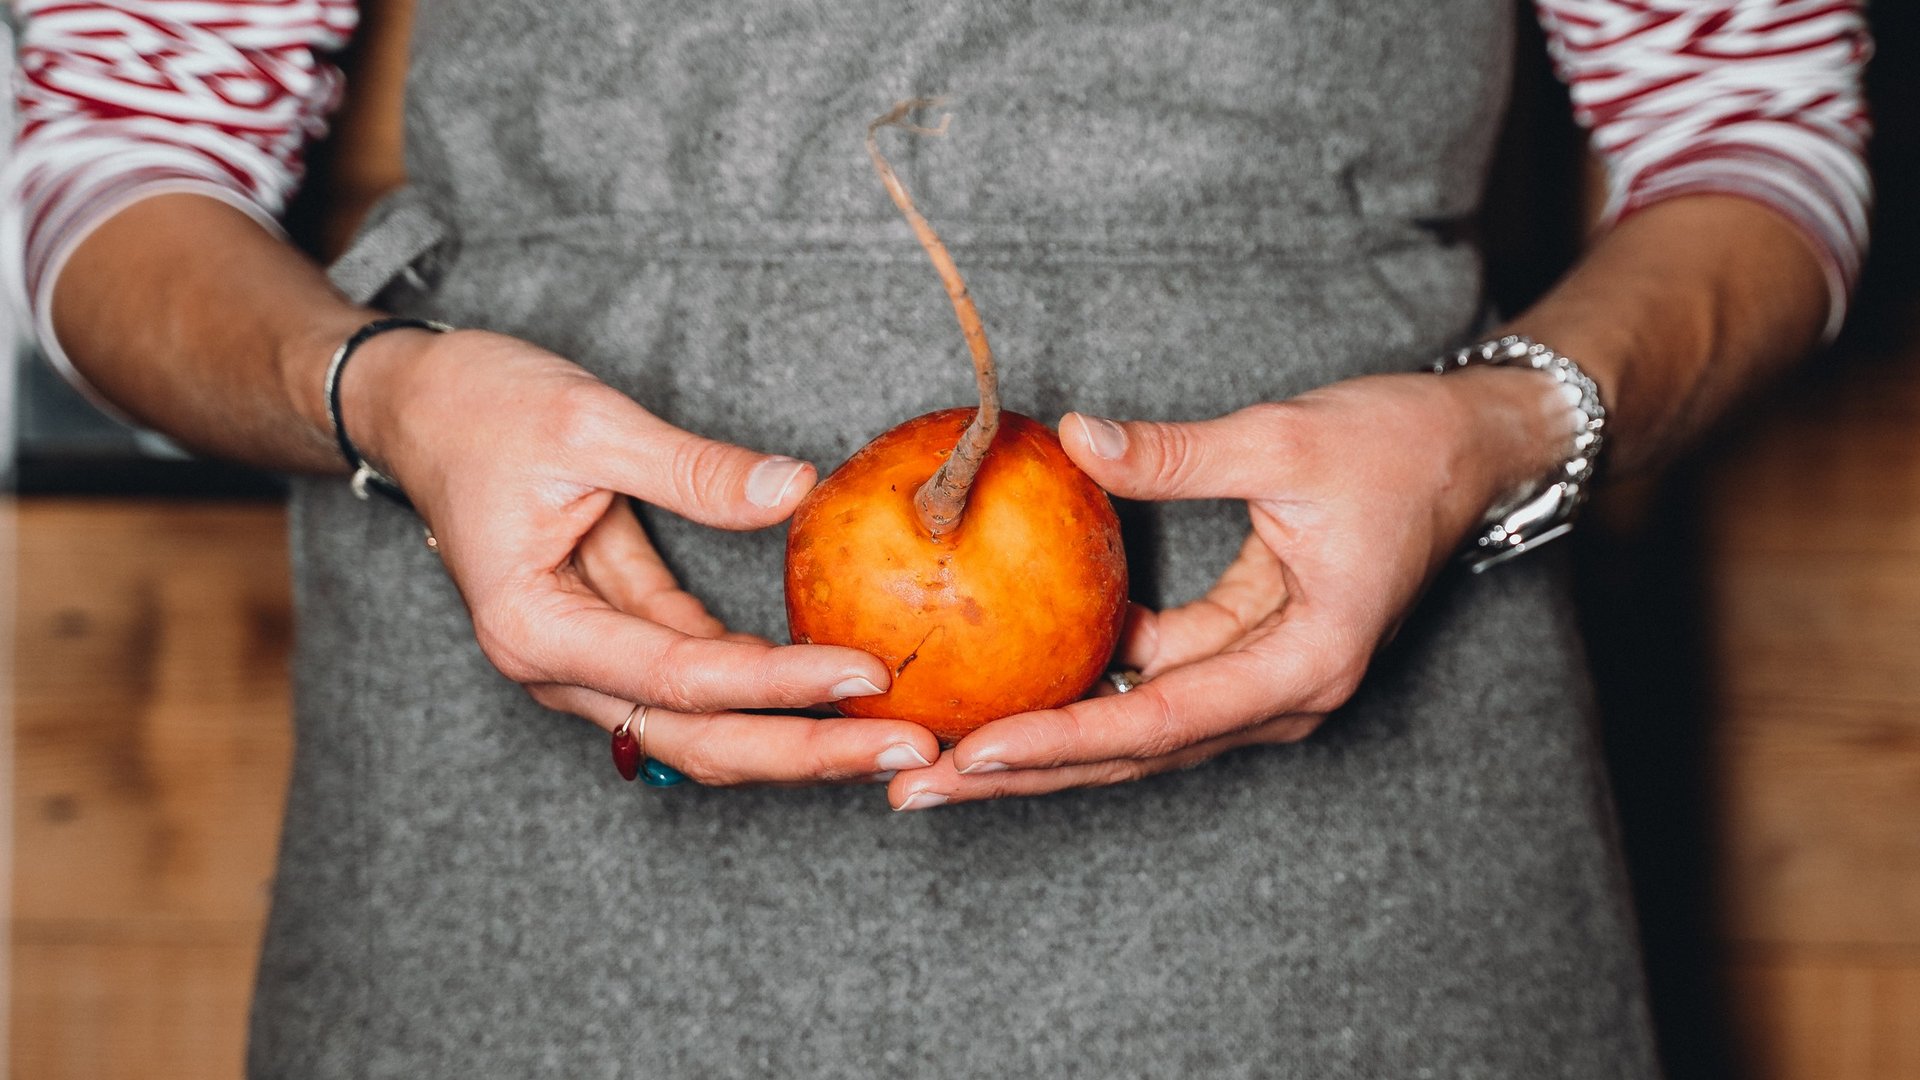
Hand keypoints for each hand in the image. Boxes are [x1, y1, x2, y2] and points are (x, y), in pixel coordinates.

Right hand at [343, 328, 940, 783]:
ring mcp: (588, 658)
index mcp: (532, 627)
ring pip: (703, 724)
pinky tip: (838, 688)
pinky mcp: (617, 634)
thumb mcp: (588, 423)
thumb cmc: (480, 409)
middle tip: (910, 749)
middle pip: (697, 738)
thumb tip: (795, 489)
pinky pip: (702, 679)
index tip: (867, 674)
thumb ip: (693, 469)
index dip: (780, 683)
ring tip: (891, 733)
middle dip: (806, 752)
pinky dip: (769, 688)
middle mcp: (556, 666)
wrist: (417, 404)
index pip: (680, 677)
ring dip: (796, 733)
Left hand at [885, 368, 1570, 808]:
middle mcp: (1282, 694)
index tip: (978, 749)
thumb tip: (1074, 441)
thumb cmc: (1397, 448)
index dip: (1066, 739)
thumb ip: (1176, 455)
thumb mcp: (1284, 442)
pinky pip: (1148, 687)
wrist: (1471, 452)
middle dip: (1022, 774)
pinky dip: (1076, 696)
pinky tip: (1000, 693)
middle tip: (915, 785)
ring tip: (935, 760)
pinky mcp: (1243, 656)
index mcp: (1306, 661)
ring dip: (1039, 747)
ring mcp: (1261, 683)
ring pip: (1133, 733)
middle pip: (1133, 752)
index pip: (1163, 718)